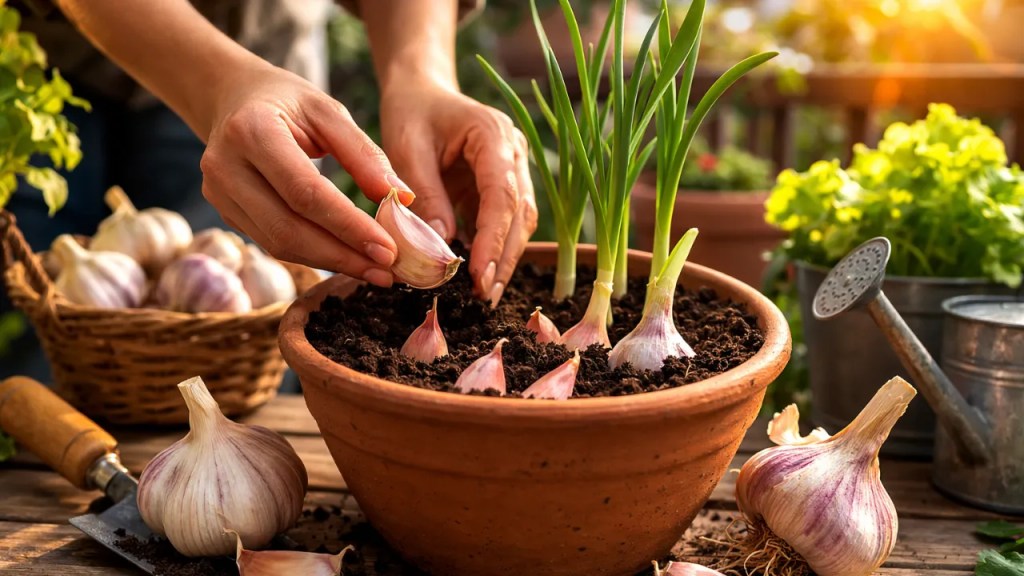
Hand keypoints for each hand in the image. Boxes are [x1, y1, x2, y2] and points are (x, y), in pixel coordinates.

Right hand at [200, 63, 414, 286]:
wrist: (234, 98)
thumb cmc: (287, 101)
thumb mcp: (328, 112)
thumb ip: (364, 153)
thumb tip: (402, 197)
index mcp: (251, 131)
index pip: (305, 192)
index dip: (348, 226)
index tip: (388, 249)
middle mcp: (225, 166)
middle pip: (288, 228)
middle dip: (342, 255)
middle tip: (387, 270)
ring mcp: (219, 194)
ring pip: (278, 244)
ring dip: (330, 262)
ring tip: (374, 270)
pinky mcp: (225, 213)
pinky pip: (272, 243)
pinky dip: (313, 255)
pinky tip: (346, 258)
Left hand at [379, 81, 537, 304]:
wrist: (421, 92)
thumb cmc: (411, 114)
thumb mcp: (406, 148)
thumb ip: (424, 194)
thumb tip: (441, 246)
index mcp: (493, 134)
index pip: (503, 194)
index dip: (493, 237)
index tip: (478, 273)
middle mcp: (514, 153)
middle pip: (520, 213)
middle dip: (503, 257)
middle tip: (483, 296)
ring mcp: (515, 170)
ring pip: (520, 222)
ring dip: (504, 259)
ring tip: (484, 294)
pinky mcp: (504, 187)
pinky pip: (506, 223)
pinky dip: (495, 250)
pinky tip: (481, 276)